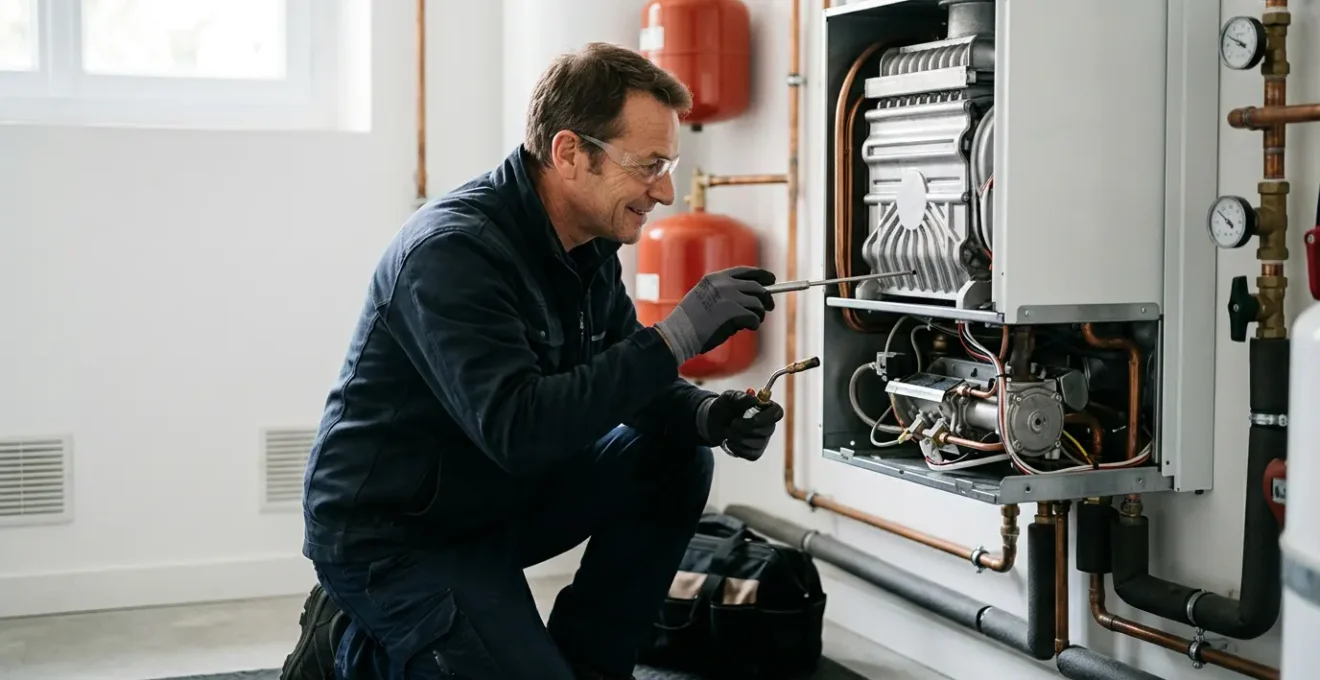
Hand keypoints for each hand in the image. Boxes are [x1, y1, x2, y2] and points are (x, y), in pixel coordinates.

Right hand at [654, 266, 775, 363]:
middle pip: (757, 287)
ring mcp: (729, 297)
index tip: (772, 280)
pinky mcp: (733, 312)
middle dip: (766, 298)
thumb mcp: (704, 297)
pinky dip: (753, 324)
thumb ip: (724, 294)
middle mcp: (723, 284)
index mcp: (715, 278)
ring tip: (751, 323)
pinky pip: (754, 318)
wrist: (678, 334)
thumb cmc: (690, 323)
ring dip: (758, 315)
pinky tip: (747, 328)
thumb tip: (752, 299)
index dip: (761, 275)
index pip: (745, 271)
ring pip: (758, 303)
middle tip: (768, 308)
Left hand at [698, 390, 784, 461]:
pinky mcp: (755, 452)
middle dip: (747, 427)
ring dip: (738, 437)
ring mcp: (763, 439)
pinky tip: (729, 441)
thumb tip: (754, 400)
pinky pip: (751, 454)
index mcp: (766, 407)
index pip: (777, 413)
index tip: (754, 419)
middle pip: (768, 429)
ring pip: (758, 443)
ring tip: (727, 430)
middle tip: (732, 423)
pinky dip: (737, 448)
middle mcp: (768, 424)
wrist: (713, 421)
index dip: (768, 417)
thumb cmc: (725, 406)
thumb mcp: (729, 397)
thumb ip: (741, 397)